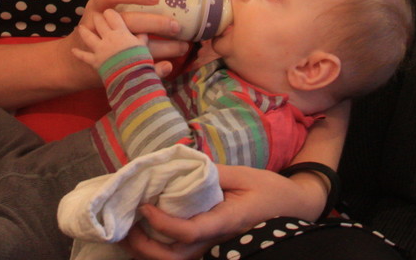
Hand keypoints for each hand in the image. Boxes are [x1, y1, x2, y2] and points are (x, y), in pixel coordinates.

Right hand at [65, 0, 188, 82]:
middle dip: (155, 23)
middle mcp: (98, 25)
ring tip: (183, 46)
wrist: (71, 63)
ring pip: (135, 46)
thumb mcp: (101, 11)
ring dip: (162, 47)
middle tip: (175, 26)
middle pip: (128, 21)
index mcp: (97, 7)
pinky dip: (152, 68)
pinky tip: (167, 66)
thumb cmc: (95, 29)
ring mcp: (103, 47)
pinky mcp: (111, 67)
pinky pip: (133, 67)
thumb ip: (123, 5)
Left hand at [71, 7, 146, 68]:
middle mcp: (108, 38)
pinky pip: (83, 56)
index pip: (112, 15)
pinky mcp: (94, 61)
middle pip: (99, 22)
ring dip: (84, 31)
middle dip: (98, 18)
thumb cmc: (139, 62)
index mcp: (120, 32)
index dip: (110, 13)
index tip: (110, 13)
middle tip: (97, 17)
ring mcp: (99, 49)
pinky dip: (78, 53)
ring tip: (81, 28)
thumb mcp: (143, 47)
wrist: (130, 78)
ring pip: (88, 35)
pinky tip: (74, 50)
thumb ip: (142, 38)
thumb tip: (143, 32)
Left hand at [120, 165, 317, 259]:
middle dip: (144, 245)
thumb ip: (210, 172)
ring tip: (126, 230)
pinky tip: (143, 233)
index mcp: (225, 222)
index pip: (189, 231)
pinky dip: (158, 249)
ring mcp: (213, 249)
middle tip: (123, 224)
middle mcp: (216, 242)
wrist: (292, 208)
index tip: (145, 206)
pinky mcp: (210, 248)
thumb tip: (176, 164)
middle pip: (174, 257)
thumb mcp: (242, 174)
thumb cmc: (269, 189)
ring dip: (147, 250)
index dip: (163, 223)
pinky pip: (180, 254)